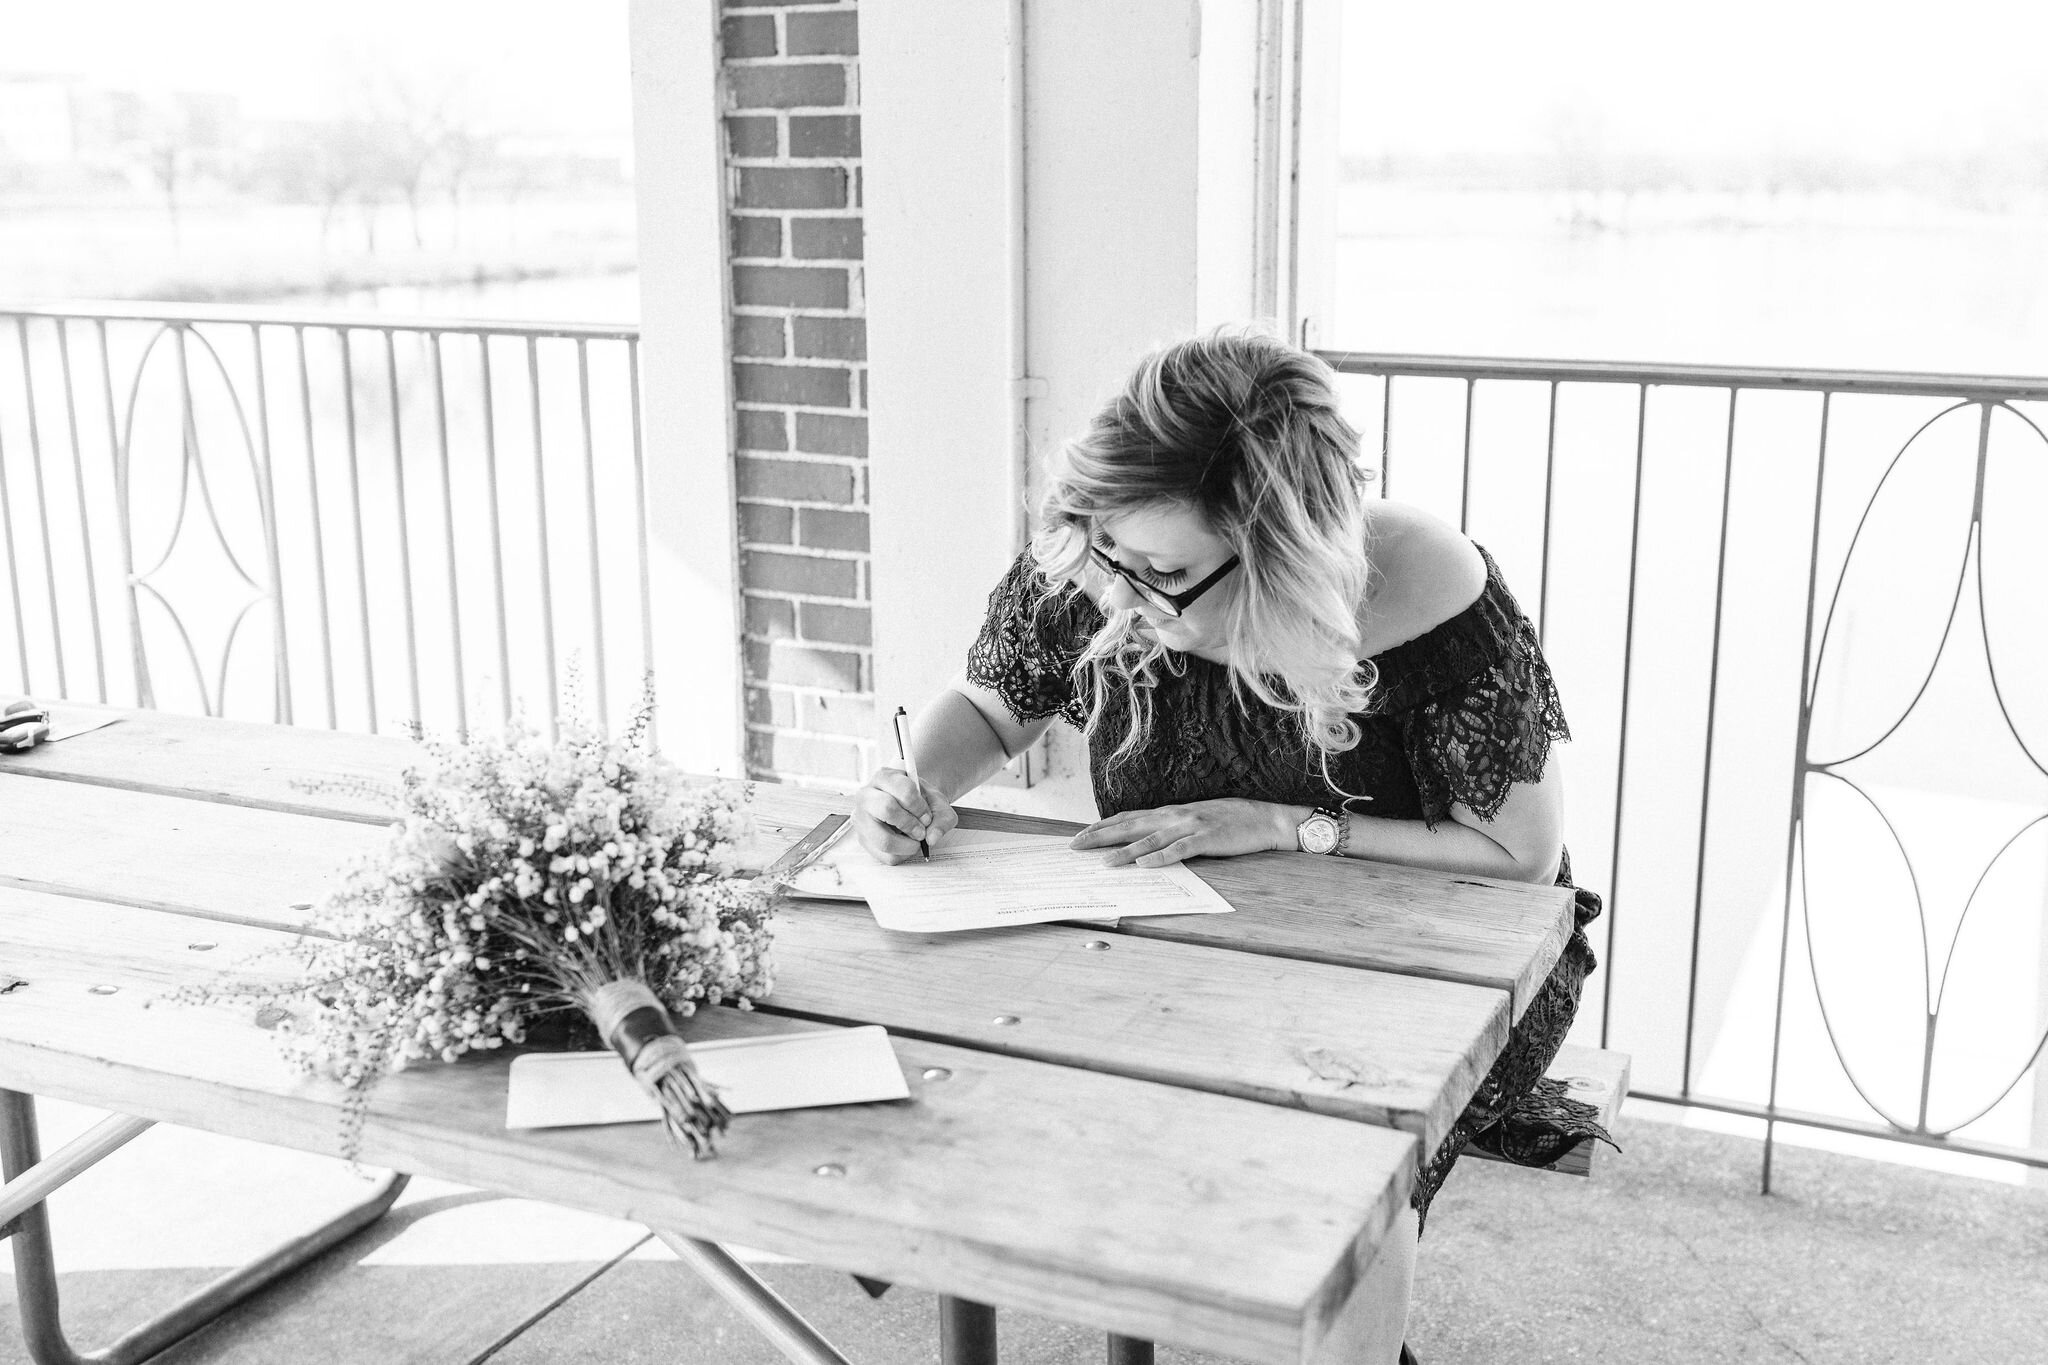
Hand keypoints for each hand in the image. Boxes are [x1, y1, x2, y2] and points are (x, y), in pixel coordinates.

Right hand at [852, 766, 959, 863]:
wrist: (909, 806)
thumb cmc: (919, 801)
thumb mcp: (937, 803)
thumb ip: (943, 818)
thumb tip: (932, 838)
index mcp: (884, 777)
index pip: (903, 790)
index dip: (919, 807)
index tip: (926, 816)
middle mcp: (866, 796)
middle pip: (887, 809)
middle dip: (911, 824)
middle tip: (921, 831)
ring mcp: (861, 819)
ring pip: (883, 840)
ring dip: (907, 845)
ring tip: (915, 840)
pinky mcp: (863, 839)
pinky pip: (884, 855)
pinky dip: (902, 854)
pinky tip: (905, 843)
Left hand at [1070, 799, 1294, 867]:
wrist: (1264, 819)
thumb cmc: (1229, 821)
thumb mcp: (1194, 821)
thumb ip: (1170, 828)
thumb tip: (1146, 841)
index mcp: (1170, 812)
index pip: (1128, 818)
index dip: (1102, 826)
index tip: (1080, 835)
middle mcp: (1175, 816)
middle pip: (1130, 826)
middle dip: (1100, 836)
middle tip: (1075, 846)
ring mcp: (1190, 826)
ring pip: (1150, 840)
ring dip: (1125, 851)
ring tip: (1104, 861)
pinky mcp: (1207, 839)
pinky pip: (1179, 850)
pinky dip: (1160, 857)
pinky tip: (1145, 864)